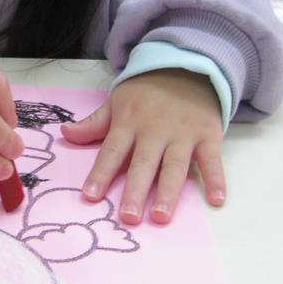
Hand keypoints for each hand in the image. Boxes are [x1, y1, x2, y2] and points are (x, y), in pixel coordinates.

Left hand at [61, 69, 225, 224]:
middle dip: (135, 190)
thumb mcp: (117, 102)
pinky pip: (211, 160)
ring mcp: (183, 134)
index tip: (90, 197)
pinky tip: (217, 200)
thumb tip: (65, 133)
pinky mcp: (208, 135)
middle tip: (128, 217)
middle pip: (143, 164)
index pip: (111, 152)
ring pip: (174, 166)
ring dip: (168, 192)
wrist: (186, 65)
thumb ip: (93, 123)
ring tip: (161, 216)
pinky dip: (216, 179)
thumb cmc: (146, 92)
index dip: (100, 174)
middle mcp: (155, 130)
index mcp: (129, 123)